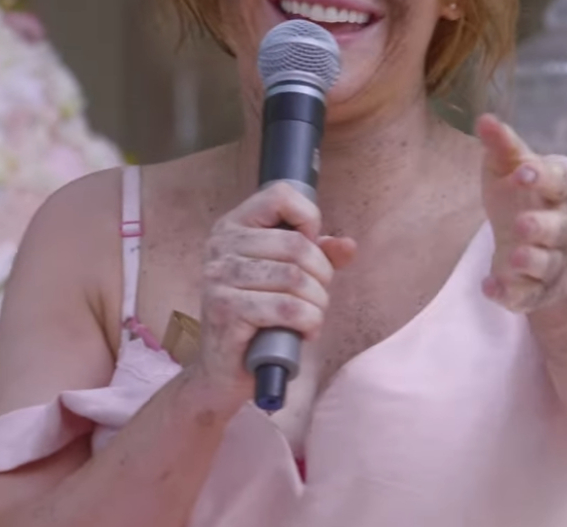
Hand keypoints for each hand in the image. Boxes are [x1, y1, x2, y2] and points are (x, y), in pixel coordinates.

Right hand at [189, 182, 355, 409]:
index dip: (309, 220)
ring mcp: (219, 278)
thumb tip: (348, 245)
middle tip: (317, 298)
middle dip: (322, 276)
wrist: (222, 371)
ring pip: (295, 279)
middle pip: (296, 245)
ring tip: (311, 317)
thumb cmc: (257, 318)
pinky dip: (308, 323)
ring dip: (317, 304)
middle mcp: (221, 245)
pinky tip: (303, 333)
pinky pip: (287, 308)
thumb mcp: (288, 278)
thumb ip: (318, 255)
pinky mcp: (225, 310)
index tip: (311, 249)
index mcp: (234, 226)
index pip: (280, 196)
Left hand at [476, 114, 566, 312]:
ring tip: (511, 257)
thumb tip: (484, 118)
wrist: (552, 253)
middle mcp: (560, 230)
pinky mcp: (535, 291)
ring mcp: (550, 263)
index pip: (559, 183)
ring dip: (530, 261)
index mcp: (555, 195)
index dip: (543, 177)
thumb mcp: (512, 171)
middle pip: (558, 229)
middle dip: (541, 226)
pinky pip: (526, 296)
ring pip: (546, 264)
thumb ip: (503, 147)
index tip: (523, 172)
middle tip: (521, 223)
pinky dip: (509, 293)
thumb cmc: (526, 201)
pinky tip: (490, 286)